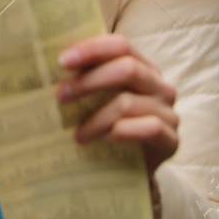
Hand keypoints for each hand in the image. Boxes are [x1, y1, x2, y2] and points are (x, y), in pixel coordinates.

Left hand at [57, 33, 179, 174]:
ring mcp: (169, 112)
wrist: (131, 173)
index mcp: (143, 67)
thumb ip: (85, 80)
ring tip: (76, 134)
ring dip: (96, 118)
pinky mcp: (172, 140)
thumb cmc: (108, 128)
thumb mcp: (98, 101)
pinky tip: (107, 139)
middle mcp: (160, 86)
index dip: (92, 49)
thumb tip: (45, 65)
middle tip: (60, 96)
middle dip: (89, 81)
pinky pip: (150, 128)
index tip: (62, 61)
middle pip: (127, 69)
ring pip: (129, 102)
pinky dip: (125, 131)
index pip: (121, 45)